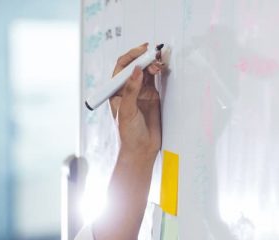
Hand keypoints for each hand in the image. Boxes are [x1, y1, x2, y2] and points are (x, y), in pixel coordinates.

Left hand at [108, 43, 164, 157]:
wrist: (140, 150)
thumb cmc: (127, 135)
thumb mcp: (126, 112)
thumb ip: (131, 91)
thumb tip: (135, 71)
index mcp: (115, 92)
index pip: (121, 68)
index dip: (131, 57)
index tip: (142, 51)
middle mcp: (127, 90)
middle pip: (135, 67)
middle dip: (144, 58)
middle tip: (154, 55)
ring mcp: (140, 92)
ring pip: (146, 71)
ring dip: (152, 64)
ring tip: (159, 65)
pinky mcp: (152, 96)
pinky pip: (155, 79)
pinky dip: (159, 72)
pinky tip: (162, 68)